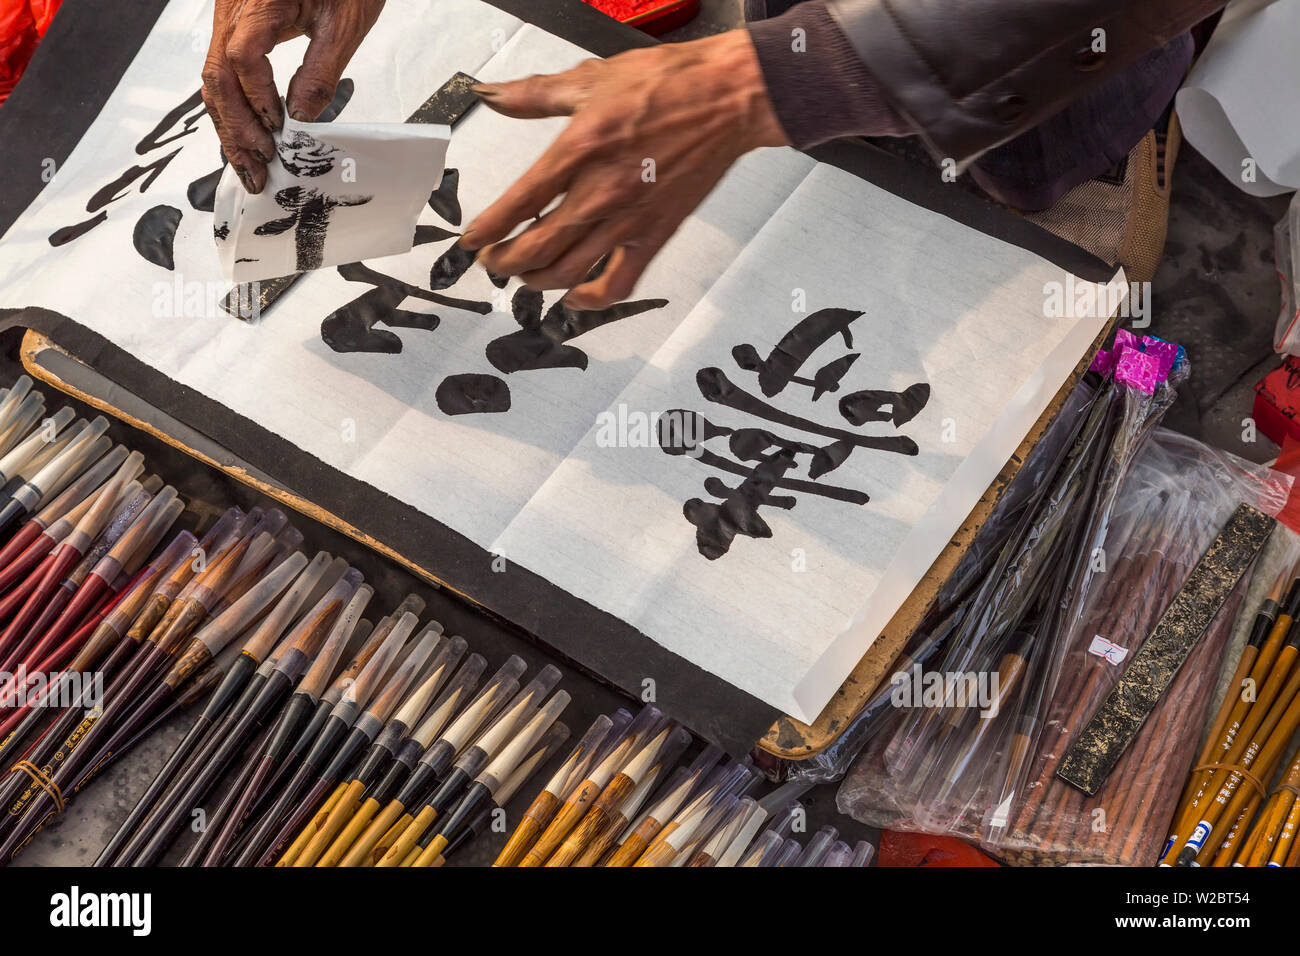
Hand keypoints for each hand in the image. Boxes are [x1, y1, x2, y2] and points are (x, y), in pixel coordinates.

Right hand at [202, 0, 384, 192]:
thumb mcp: (343, 24)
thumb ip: (320, 73)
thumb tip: (302, 119)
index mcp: (257, 3)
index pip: (242, 60)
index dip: (258, 100)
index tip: (279, 130)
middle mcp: (232, 8)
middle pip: (218, 76)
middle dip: (236, 128)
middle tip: (257, 169)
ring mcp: (228, 17)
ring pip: (216, 78)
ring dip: (231, 125)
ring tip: (249, 165)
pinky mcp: (236, 26)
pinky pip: (225, 70)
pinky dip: (235, 106)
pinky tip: (247, 135)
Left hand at [463, 30, 788, 309]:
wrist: (728, 99)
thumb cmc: (668, 84)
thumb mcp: (591, 78)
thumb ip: (534, 93)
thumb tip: (490, 93)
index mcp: (578, 150)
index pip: (518, 203)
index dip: (487, 230)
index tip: (472, 241)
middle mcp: (600, 193)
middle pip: (536, 247)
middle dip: (504, 262)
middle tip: (492, 262)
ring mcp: (628, 220)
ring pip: (569, 271)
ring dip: (537, 281)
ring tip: (524, 276)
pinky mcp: (655, 235)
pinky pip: (618, 283)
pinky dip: (591, 298)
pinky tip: (574, 296)